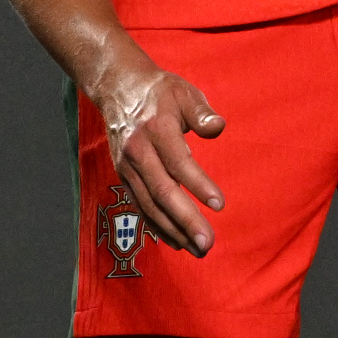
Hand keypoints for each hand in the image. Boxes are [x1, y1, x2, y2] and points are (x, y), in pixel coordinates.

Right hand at [94, 53, 226, 255]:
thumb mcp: (184, 92)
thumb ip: (201, 112)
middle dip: (185, 219)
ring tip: (197, 250)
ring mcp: (128, 166)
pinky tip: (176, 241)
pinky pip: (141, 206)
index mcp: (157, 128)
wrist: (118, 88)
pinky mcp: (124, 176)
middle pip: (162, 191)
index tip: (220, 205)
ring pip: (150, 204)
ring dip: (173, 230)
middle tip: (207, 243)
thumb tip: (218, 127)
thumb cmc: (160, 91)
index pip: (179, 162)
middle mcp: (139, 151)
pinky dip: (157, 226)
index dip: (198, 184)